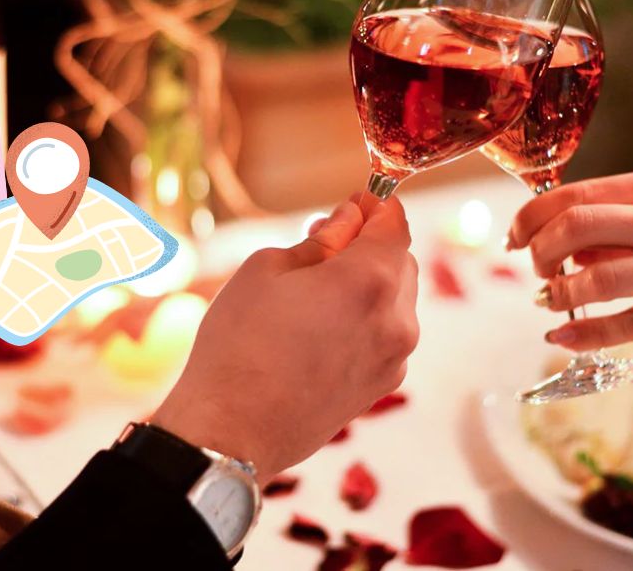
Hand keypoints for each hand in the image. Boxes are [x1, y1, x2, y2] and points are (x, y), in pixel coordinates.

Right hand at [152, 196, 418, 482]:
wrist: (232, 430)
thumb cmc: (239, 346)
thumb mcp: (266, 270)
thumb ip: (319, 240)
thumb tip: (347, 222)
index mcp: (370, 281)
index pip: (395, 224)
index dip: (374, 206)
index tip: (353, 203)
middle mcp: (396, 321)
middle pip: (400, 261)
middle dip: (369, 245)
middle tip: (323, 243)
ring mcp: (394, 359)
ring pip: (394, 301)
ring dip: (367, 285)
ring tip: (314, 293)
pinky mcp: (381, 387)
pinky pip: (383, 336)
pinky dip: (364, 321)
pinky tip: (318, 330)